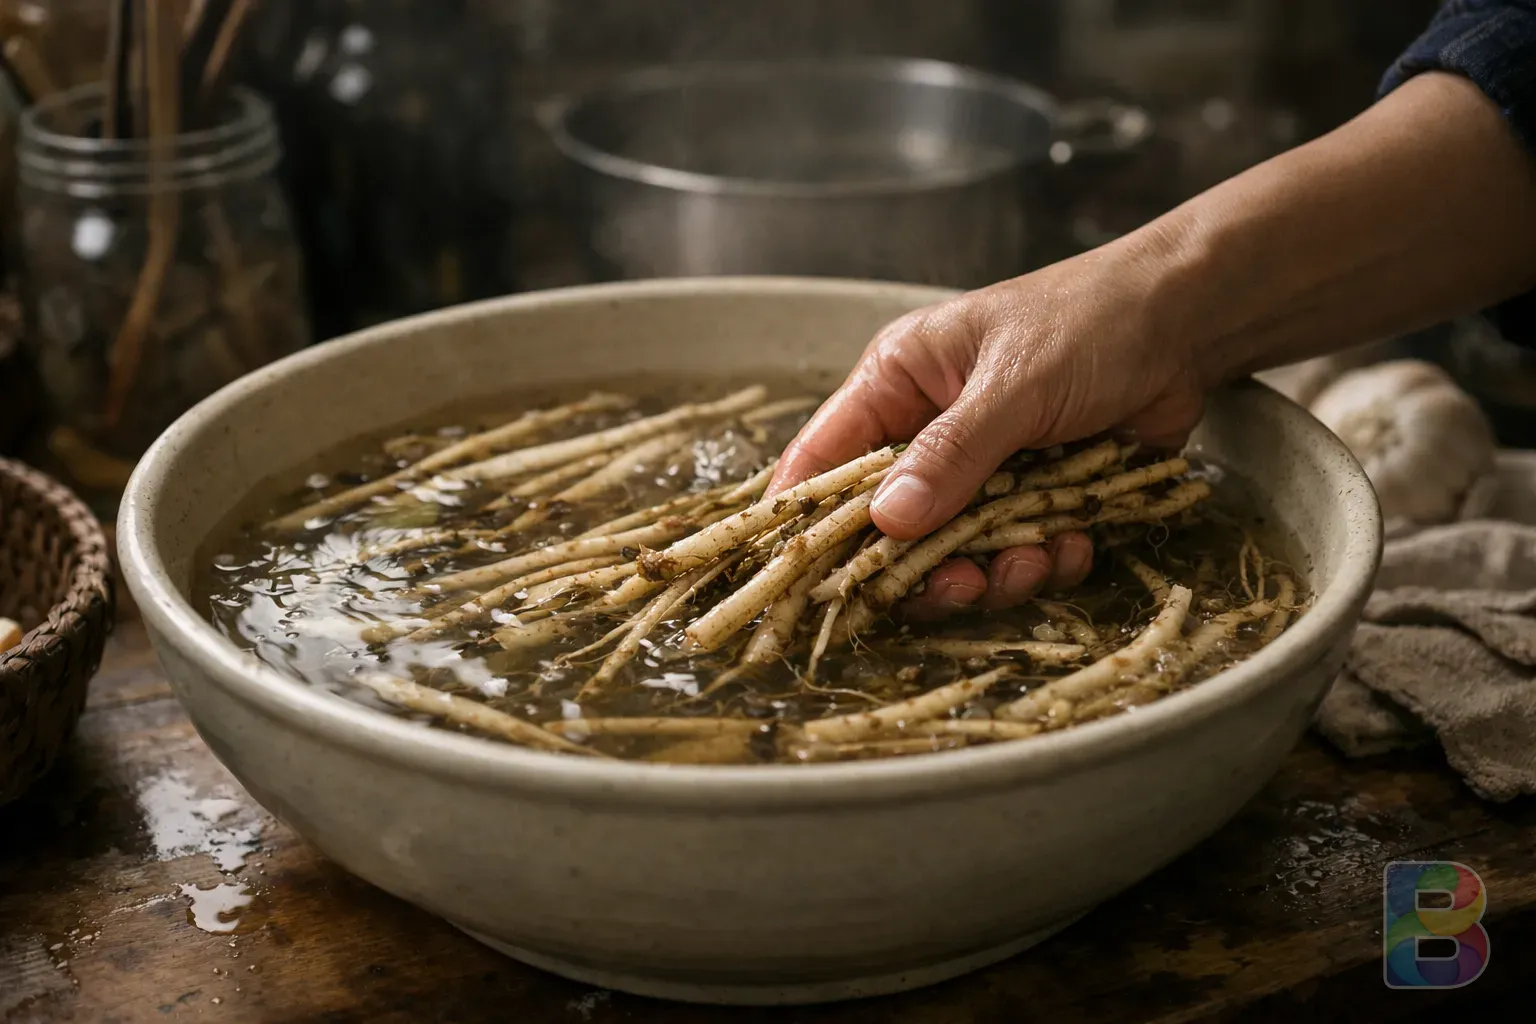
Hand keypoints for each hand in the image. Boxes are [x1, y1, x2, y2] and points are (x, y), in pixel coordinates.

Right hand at [770, 244, 1206, 617]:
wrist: (1190, 321)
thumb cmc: (1090, 321)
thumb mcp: (1014, 384)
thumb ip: (951, 455)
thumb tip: (886, 523)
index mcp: (898, 384)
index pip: (823, 459)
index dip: (807, 522)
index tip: (811, 582)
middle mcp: (928, 430)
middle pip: (890, 526)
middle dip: (926, 565)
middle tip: (962, 583)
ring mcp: (982, 467)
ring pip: (956, 551)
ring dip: (996, 568)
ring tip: (1038, 555)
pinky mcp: (1035, 495)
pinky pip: (1019, 551)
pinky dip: (1047, 557)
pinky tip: (1078, 537)